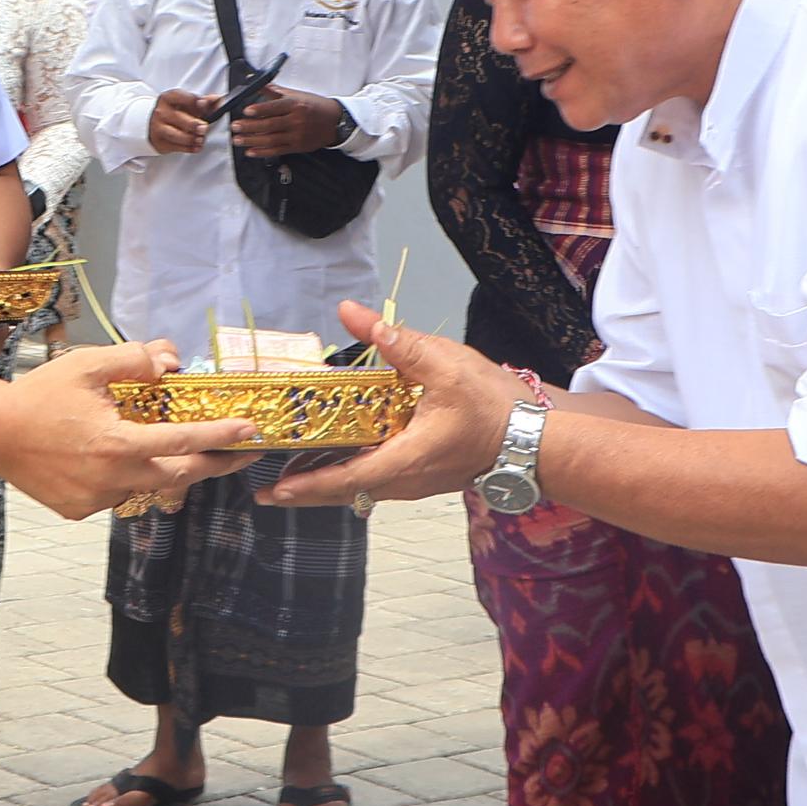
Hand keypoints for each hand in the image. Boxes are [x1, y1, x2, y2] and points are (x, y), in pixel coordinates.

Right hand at [0, 342, 250, 516]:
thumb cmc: (39, 394)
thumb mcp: (88, 365)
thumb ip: (135, 360)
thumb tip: (170, 363)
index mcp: (119, 443)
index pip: (185, 441)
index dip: (222, 435)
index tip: (252, 432)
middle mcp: (113, 478)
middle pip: (180, 475)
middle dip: (215, 463)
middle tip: (241, 453)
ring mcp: (97, 499)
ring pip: (146, 485)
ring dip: (161, 467)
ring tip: (168, 446)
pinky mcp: (80, 510)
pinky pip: (116, 494)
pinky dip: (123, 476)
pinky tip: (107, 457)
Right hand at [147, 90, 219, 155]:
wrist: (153, 124)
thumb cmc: (173, 112)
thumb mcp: (186, 103)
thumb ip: (204, 102)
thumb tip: (218, 100)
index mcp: (169, 98)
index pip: (184, 98)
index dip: (197, 103)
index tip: (206, 106)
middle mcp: (161, 111)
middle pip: (178, 117)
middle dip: (193, 124)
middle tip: (204, 128)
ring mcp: (158, 127)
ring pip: (175, 134)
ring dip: (190, 138)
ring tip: (200, 139)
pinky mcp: (159, 141)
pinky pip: (174, 146)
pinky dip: (188, 148)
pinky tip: (196, 147)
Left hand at [228, 90, 351, 157]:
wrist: (336, 122)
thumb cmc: (315, 106)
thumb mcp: (297, 94)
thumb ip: (275, 90)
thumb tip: (256, 82)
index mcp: (295, 105)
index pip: (274, 107)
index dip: (259, 109)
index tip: (246, 111)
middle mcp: (296, 120)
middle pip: (269, 124)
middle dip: (250, 126)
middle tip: (235, 126)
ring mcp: (297, 135)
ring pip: (271, 139)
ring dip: (252, 140)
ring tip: (238, 140)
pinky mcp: (297, 147)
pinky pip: (277, 150)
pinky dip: (262, 152)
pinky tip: (251, 151)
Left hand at [258, 305, 518, 508]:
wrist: (537, 437)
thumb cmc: (495, 405)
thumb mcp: (444, 365)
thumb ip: (396, 341)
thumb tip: (354, 313)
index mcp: (404, 459)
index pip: (343, 479)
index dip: (305, 486)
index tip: (272, 491)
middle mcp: (405, 480)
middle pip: (346, 492)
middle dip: (306, 492)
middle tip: (270, 489)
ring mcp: (417, 483)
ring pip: (362, 489)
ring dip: (330, 484)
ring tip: (296, 475)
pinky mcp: (426, 476)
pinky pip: (380, 482)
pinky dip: (354, 476)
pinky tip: (344, 460)